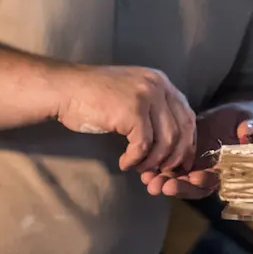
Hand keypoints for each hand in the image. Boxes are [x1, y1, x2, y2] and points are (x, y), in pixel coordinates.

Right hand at [53, 65, 195, 173]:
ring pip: (165, 141)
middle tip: (160, 172)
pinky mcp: (132, 111)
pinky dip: (135, 159)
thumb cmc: (93, 97)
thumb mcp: (132, 94)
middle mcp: (158, 86)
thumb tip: (171, 144)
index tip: (179, 163)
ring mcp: (146, 97)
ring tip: (139, 168)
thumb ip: (153, 110)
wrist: (64, 88)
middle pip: (182, 130)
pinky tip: (124, 162)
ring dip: (153, 161)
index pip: (187, 116)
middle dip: (174, 157)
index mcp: (161, 81)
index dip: (186, 143)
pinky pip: (143, 146)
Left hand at [141, 110, 252, 199]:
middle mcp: (211, 173)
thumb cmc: (242, 119)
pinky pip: (169, 172)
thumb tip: (247, 134)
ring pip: (180, 182)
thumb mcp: (248, 119)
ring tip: (150, 180)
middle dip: (179, 187)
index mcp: (229, 166)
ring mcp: (195, 169)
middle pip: (195, 187)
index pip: (217, 179)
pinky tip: (145, 172)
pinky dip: (157, 174)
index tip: (194, 176)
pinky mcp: (181, 162)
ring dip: (164, 183)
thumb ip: (248, 127)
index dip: (205, 180)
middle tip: (163, 185)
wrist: (228, 116)